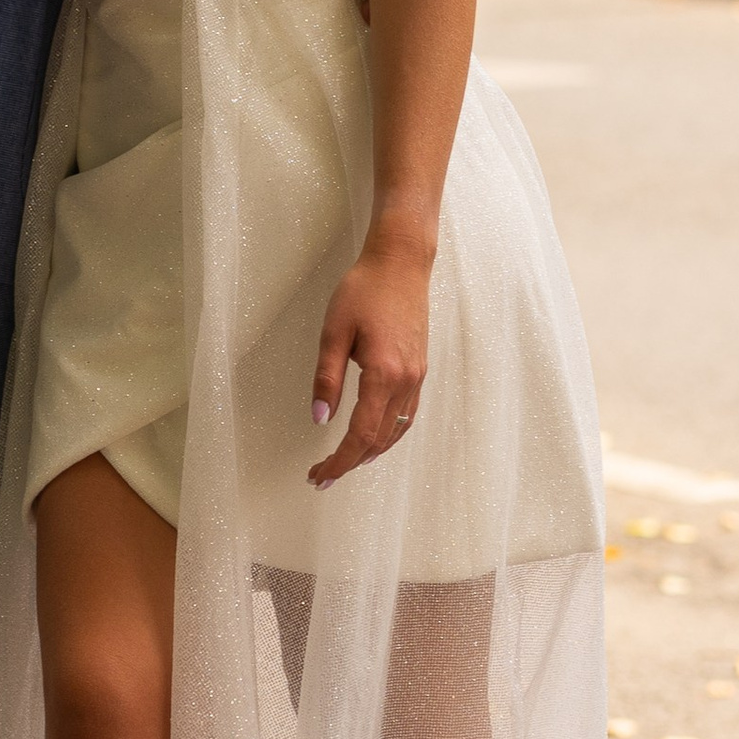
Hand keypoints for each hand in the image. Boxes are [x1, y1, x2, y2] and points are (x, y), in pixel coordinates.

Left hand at [308, 239, 431, 484]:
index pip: (360, 434)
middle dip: (350, 462)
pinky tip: (375, 438)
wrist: (401, 263)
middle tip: (323, 475)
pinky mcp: (419, 369)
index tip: (319, 475)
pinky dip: (389, 435)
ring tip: (345, 464)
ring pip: (395, 432)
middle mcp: (406, 381)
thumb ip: (327, 378)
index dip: (339, 460)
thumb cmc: (365, 290)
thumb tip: (319, 417)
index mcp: (384, 374)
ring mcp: (417, 376)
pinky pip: (407, 415)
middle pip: (378, 439)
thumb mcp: (334, 331)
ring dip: (370, 453)